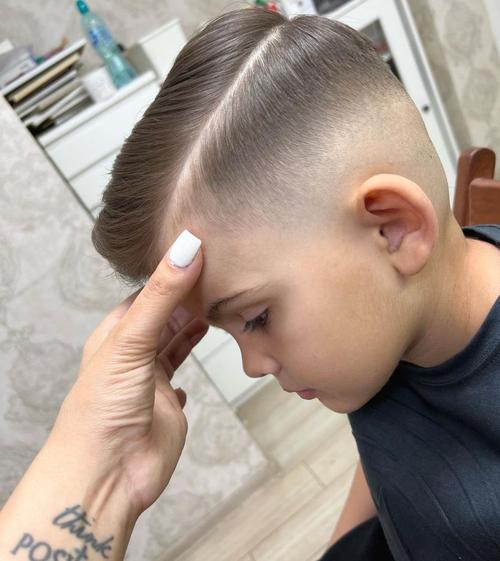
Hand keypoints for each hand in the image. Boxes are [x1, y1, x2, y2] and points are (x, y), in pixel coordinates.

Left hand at [47, 232, 207, 515]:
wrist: (108, 475)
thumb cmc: (103, 408)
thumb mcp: (132, 341)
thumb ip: (163, 295)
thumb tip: (187, 246)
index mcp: (116, 332)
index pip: (149, 292)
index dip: (174, 273)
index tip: (203, 252)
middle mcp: (133, 353)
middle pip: (166, 316)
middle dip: (191, 299)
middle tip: (222, 279)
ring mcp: (151, 379)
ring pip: (176, 344)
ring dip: (194, 327)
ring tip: (221, 306)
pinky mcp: (168, 404)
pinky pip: (181, 377)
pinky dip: (191, 366)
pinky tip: (200, 356)